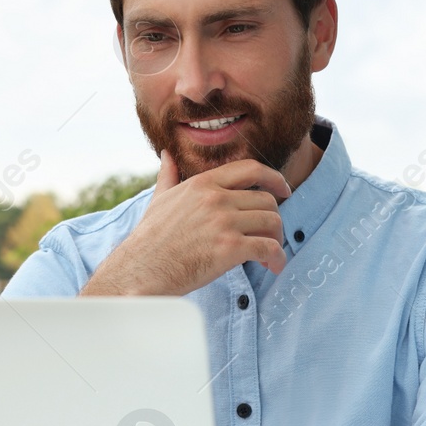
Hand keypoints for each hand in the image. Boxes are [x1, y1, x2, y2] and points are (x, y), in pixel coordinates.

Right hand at [81, 151, 291, 296]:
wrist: (141, 270)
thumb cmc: (149, 239)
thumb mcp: (159, 199)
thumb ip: (169, 176)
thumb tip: (166, 155)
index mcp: (203, 184)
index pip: (250, 168)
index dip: (274, 178)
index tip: (284, 190)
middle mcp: (216, 199)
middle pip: (267, 199)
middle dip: (274, 219)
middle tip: (269, 237)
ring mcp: (224, 223)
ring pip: (273, 222)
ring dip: (277, 240)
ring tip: (268, 255)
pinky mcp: (229, 249)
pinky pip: (269, 248)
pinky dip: (277, 258)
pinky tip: (273, 267)